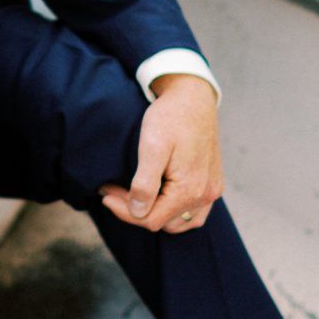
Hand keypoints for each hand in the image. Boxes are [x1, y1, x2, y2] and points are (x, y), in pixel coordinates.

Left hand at [100, 74, 222, 233]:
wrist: (193, 96)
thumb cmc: (171, 117)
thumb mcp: (152, 147)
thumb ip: (144, 184)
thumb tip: (137, 212)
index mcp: (190, 189)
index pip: (151, 219)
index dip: (124, 211)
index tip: (105, 194)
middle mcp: (206, 195)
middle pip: (163, 221)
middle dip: (135, 210)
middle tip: (115, 190)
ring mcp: (212, 190)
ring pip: (178, 222)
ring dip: (154, 213)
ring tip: (132, 193)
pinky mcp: (212, 183)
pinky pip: (193, 213)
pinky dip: (173, 211)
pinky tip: (157, 198)